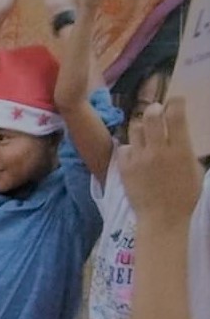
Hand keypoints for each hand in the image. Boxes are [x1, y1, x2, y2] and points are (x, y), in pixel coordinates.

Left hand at [119, 97, 200, 227]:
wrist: (162, 218)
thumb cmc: (185, 196)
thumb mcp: (194, 170)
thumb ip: (185, 150)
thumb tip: (180, 137)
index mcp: (181, 149)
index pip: (176, 115)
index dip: (176, 103)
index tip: (176, 100)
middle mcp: (158, 150)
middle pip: (151, 116)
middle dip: (154, 109)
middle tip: (156, 110)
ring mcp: (139, 158)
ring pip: (135, 129)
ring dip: (141, 128)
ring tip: (146, 134)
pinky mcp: (124, 168)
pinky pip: (124, 148)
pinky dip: (130, 148)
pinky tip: (136, 154)